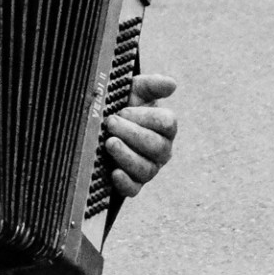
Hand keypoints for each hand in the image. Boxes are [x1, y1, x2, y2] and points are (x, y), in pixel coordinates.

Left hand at [105, 71, 176, 199]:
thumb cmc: (122, 107)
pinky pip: (133, 189)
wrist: (102, 126)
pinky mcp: (133, 184)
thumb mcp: (134, 92)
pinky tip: (114, 173)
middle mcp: (161, 150)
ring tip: (109, 142)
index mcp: (165, 127)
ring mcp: (149, 169)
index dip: (145, 116)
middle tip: (111, 123)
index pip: (166, 123)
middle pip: (156, 146)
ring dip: (126, 155)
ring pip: (145, 169)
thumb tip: (171, 84)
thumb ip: (151, 85)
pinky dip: (125, 183)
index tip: (123, 110)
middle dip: (132, 133)